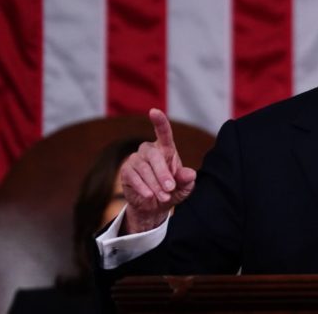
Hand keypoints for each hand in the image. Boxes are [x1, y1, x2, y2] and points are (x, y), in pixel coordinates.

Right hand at [119, 109, 196, 233]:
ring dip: (155, 184)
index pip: (163, 132)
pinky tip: (149, 196)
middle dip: (163, 173)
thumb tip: (190, 174)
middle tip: (170, 189)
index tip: (154, 111)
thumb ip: (186, 180)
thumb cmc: (172, 191)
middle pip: (154, 156)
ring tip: (164, 197)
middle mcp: (149, 150)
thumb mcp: (184, 187)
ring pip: (144, 168)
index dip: (159, 121)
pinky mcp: (126, 171)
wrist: (154, 206)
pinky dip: (143, 187)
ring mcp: (136, 159)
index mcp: (166, 149)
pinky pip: (133, 177)